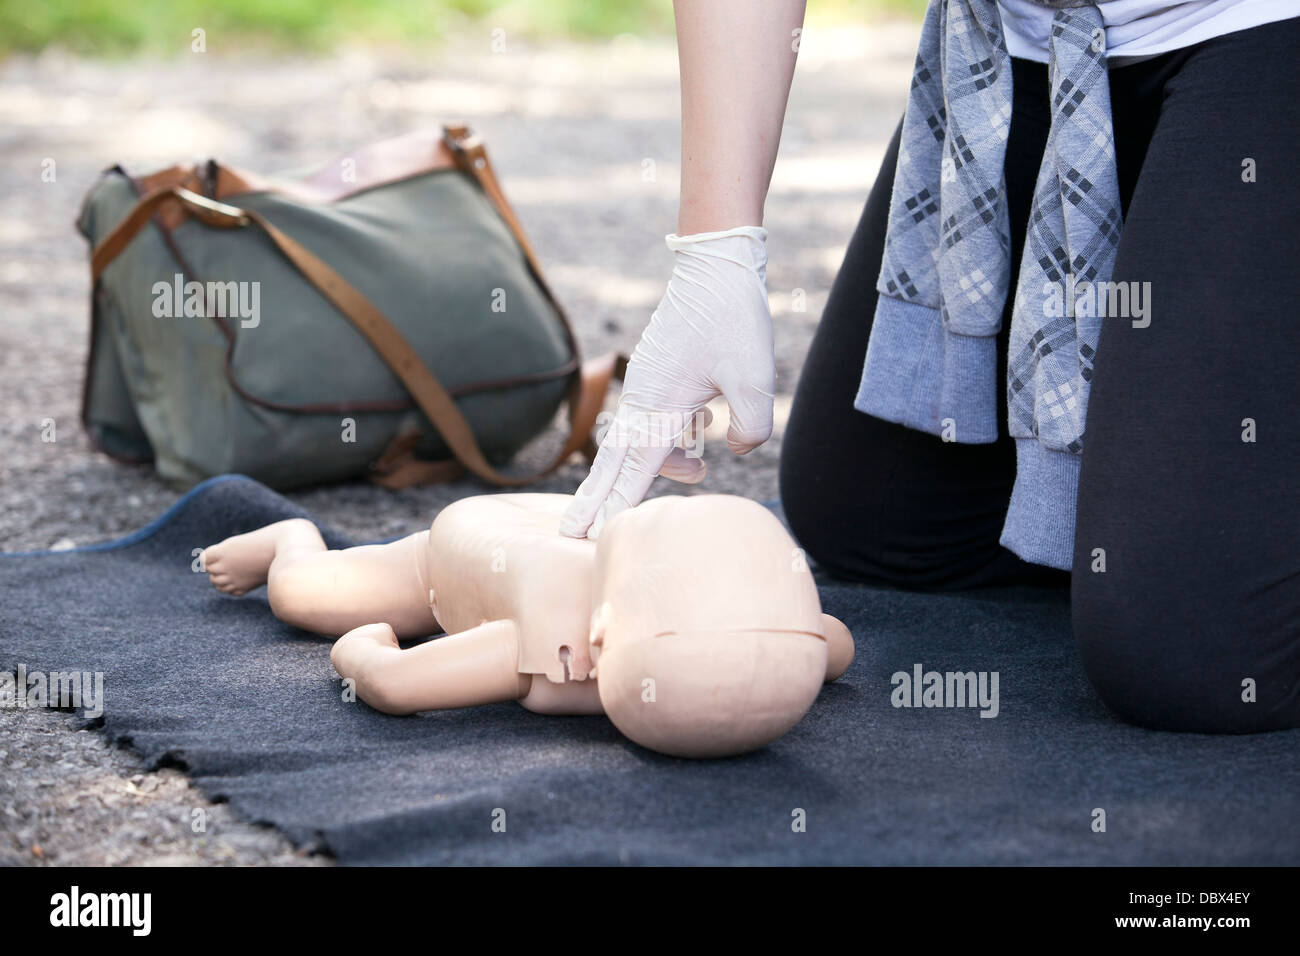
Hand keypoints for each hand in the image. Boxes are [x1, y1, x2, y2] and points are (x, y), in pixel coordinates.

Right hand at [560, 225, 774, 538]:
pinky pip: (653, 418)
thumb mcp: (756, 378)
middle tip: (571, 533)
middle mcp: (645, 399)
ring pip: (640, 441)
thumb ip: (751, 428)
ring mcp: (647, 386)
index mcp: (661, 405)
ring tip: (701, 467)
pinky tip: (704, 422)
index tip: (591, 536)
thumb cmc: (733, 318)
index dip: (615, 507)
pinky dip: (671, 434)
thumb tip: (736, 450)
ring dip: (663, 463)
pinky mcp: (656, 375)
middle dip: (594, 500)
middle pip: (612, 463)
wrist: (715, 265)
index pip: (633, 471)